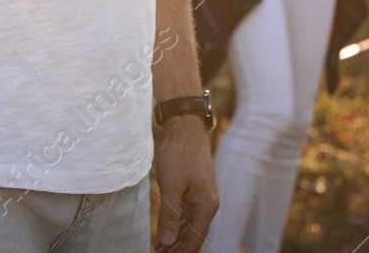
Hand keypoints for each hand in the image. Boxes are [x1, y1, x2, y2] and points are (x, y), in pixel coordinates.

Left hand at [153, 119, 217, 251]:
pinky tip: (167, 233)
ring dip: (175, 239)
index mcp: (206, 206)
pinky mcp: (196, 190)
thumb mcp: (171, 186)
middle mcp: (208, 205)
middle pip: (192, 236)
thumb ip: (169, 215)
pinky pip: (187, 215)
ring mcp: (203, 197)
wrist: (186, 128)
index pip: (193, 240)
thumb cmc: (179, 154)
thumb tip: (167, 242)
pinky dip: (177, 226)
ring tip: (160, 250)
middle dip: (177, 248)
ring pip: (189, 226)